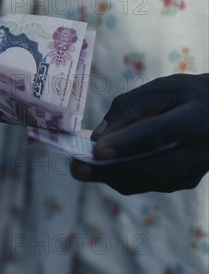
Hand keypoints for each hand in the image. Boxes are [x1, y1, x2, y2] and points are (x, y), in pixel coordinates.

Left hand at [71, 74, 208, 193]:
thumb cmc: (187, 96)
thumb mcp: (160, 89)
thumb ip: (127, 108)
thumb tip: (97, 138)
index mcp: (194, 118)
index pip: (157, 133)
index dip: (125, 144)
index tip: (95, 151)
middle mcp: (199, 151)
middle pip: (150, 167)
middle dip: (109, 170)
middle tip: (76, 169)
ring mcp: (194, 171)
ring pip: (146, 181)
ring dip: (111, 176)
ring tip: (82, 168)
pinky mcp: (185, 182)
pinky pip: (148, 184)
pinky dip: (122, 178)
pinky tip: (105, 168)